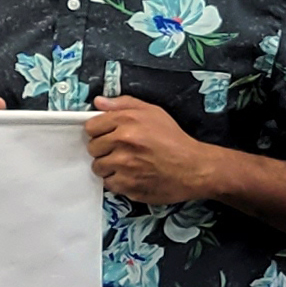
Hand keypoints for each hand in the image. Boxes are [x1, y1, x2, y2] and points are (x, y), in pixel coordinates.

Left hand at [86, 95, 219, 203]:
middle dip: (103, 149)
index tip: (107, 135)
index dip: (99, 131)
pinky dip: (117, 181)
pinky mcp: (128, 185)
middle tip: (120, 150)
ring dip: (109, 166)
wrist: (194, 168)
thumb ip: (123, 104)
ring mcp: (124, 165)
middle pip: (92, 147)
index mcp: (127, 121)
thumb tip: (99, 102)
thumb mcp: (153, 112)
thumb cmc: (175, 140)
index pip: (91, 127)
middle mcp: (123, 142)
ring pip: (98, 167)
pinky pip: (108, 183)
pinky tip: (131, 175)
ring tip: (127, 163)